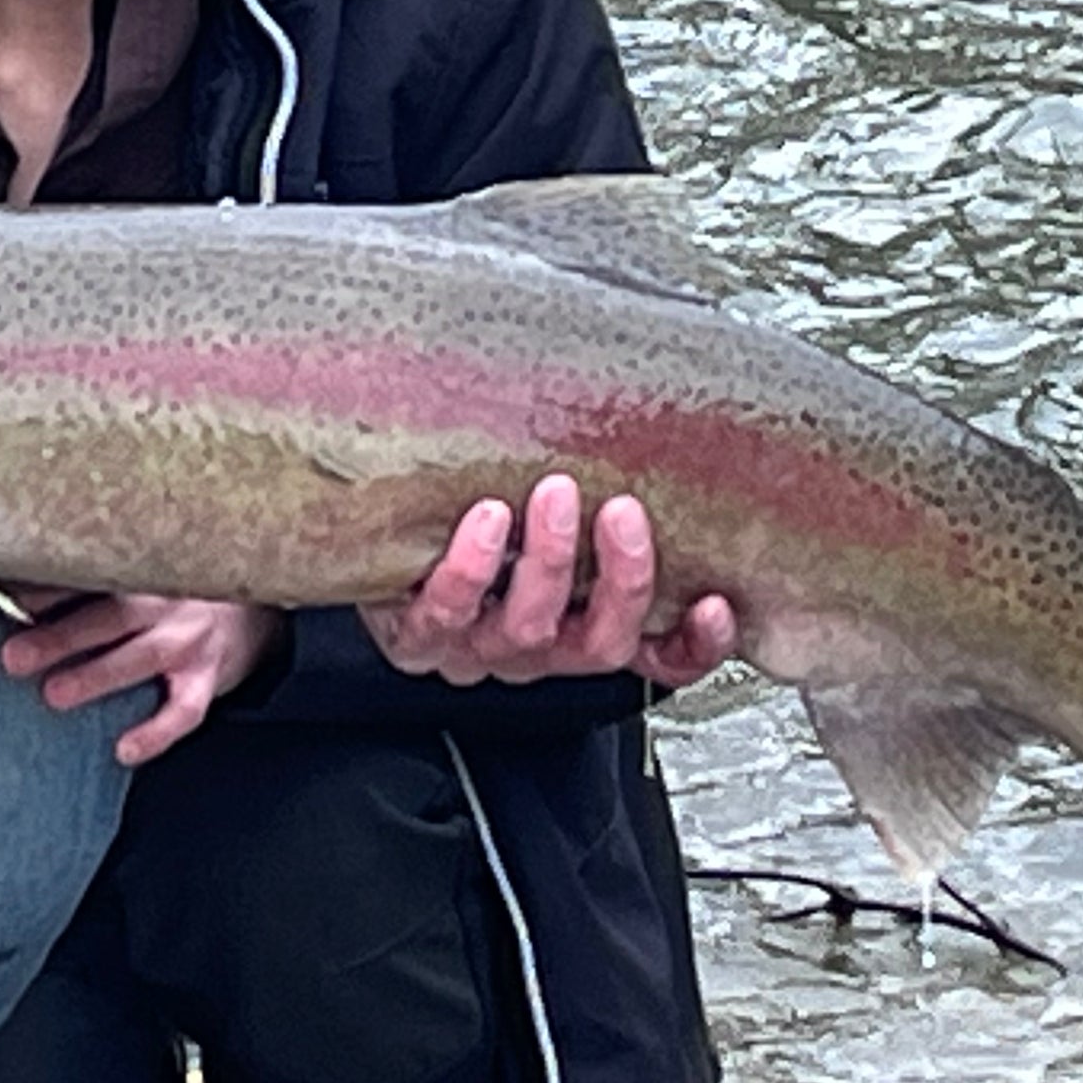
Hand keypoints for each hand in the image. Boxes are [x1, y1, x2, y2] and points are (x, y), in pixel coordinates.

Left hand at [0, 593, 286, 766]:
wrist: (255, 611)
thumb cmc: (176, 594)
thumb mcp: (143, 576)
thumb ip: (95, 583)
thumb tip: (15, 594)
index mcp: (143, 570)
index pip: (91, 575)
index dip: (47, 589)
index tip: (6, 601)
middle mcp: (168, 600)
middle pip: (109, 615)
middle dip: (59, 635)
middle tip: (12, 657)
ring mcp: (191, 639)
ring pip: (142, 657)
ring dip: (97, 676)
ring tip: (54, 695)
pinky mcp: (209, 678)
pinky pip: (186, 709)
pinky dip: (156, 733)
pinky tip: (124, 751)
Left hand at [363, 476, 737, 689]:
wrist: (367, 546)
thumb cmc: (465, 522)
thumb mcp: (542, 510)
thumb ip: (594, 491)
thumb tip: (646, 426)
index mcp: (578, 629)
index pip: (656, 656)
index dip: (694, 645)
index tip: (715, 604)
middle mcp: (536, 647)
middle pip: (599, 644)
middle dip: (621, 579)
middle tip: (623, 513)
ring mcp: (477, 647)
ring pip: (528, 629)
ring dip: (549, 561)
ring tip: (554, 494)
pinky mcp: (416, 636)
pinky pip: (446, 615)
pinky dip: (470, 569)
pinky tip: (485, 521)